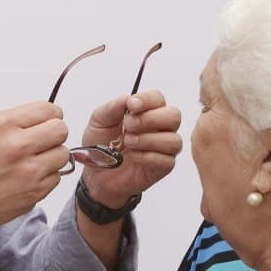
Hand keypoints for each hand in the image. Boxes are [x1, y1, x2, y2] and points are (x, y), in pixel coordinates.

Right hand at [0, 101, 69, 233]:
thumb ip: (14, 120)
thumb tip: (41, 117)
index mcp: (4, 125)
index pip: (49, 110)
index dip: (49, 115)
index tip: (46, 120)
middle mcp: (18, 147)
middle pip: (61, 131)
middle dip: (52, 133)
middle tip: (41, 140)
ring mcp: (28, 173)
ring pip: (62, 155)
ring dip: (51, 156)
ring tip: (32, 160)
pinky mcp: (33, 194)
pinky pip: (55, 179)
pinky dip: (45, 177)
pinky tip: (27, 177)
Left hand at [80, 89, 181, 205]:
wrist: (97, 173)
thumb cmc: (101, 144)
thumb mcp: (99, 121)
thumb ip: (112, 108)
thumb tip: (127, 98)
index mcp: (147, 111)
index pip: (158, 98)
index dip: (147, 100)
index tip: (132, 105)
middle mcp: (160, 127)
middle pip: (174, 116)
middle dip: (150, 119)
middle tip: (128, 126)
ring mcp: (164, 148)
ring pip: (173, 140)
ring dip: (148, 140)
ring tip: (128, 142)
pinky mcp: (163, 166)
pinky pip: (166, 160)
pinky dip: (147, 157)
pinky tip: (134, 156)